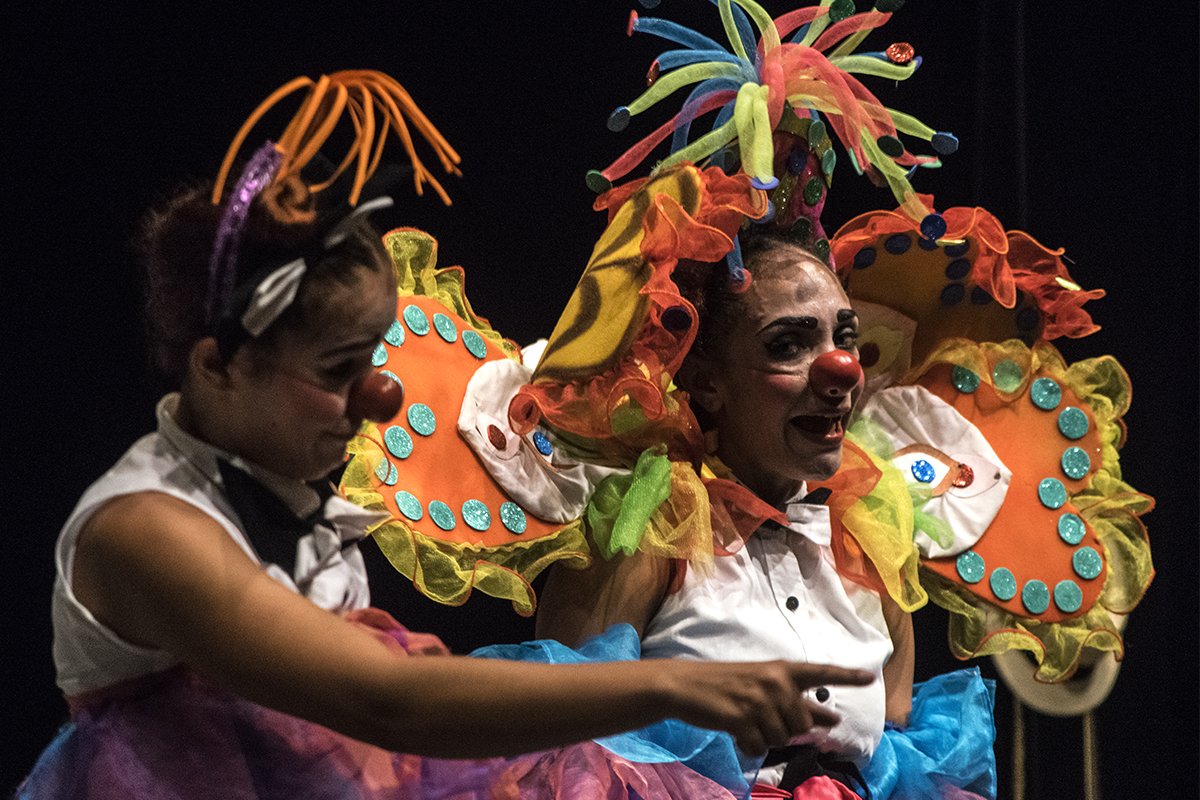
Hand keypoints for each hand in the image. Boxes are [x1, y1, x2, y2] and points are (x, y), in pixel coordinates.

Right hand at [654, 659, 873, 755]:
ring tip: (744, 718)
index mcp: (782, 669)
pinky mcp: (742, 718)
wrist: (684, 684)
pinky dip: (747, 744)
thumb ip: (796, 700)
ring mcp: (759, 700)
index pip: (821, 673)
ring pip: (781, 738)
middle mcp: (775, 682)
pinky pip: (758, 747)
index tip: (870, 679)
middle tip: (759, 716)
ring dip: (763, 736)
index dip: (846, 676)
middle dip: (785, 728)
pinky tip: (734, 729)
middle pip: (802, 724)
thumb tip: (831, 721)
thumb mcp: (762, 683)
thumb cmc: (725, 684)